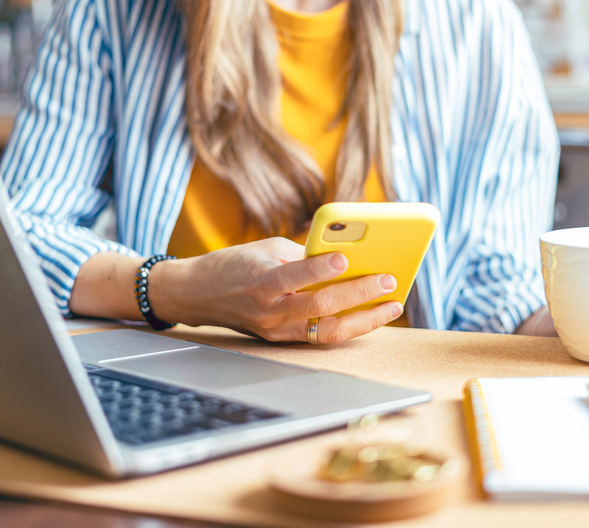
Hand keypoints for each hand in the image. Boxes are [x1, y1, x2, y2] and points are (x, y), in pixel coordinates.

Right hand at [149, 237, 403, 343]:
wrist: (197, 294)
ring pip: (327, 330)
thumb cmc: (234, 264)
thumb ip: (302, 254)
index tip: (348, 258)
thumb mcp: (264, 249)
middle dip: (360, 294)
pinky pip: (320, 337)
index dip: (322, 268)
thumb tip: (345, 257)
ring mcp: (275, 329)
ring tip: (391, 305)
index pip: (296, 276)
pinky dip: (349, 327)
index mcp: (261, 281)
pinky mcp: (280, 339)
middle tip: (388, 280)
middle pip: (321, 306)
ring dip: (365, 319)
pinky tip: (370, 316)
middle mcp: (269, 310)